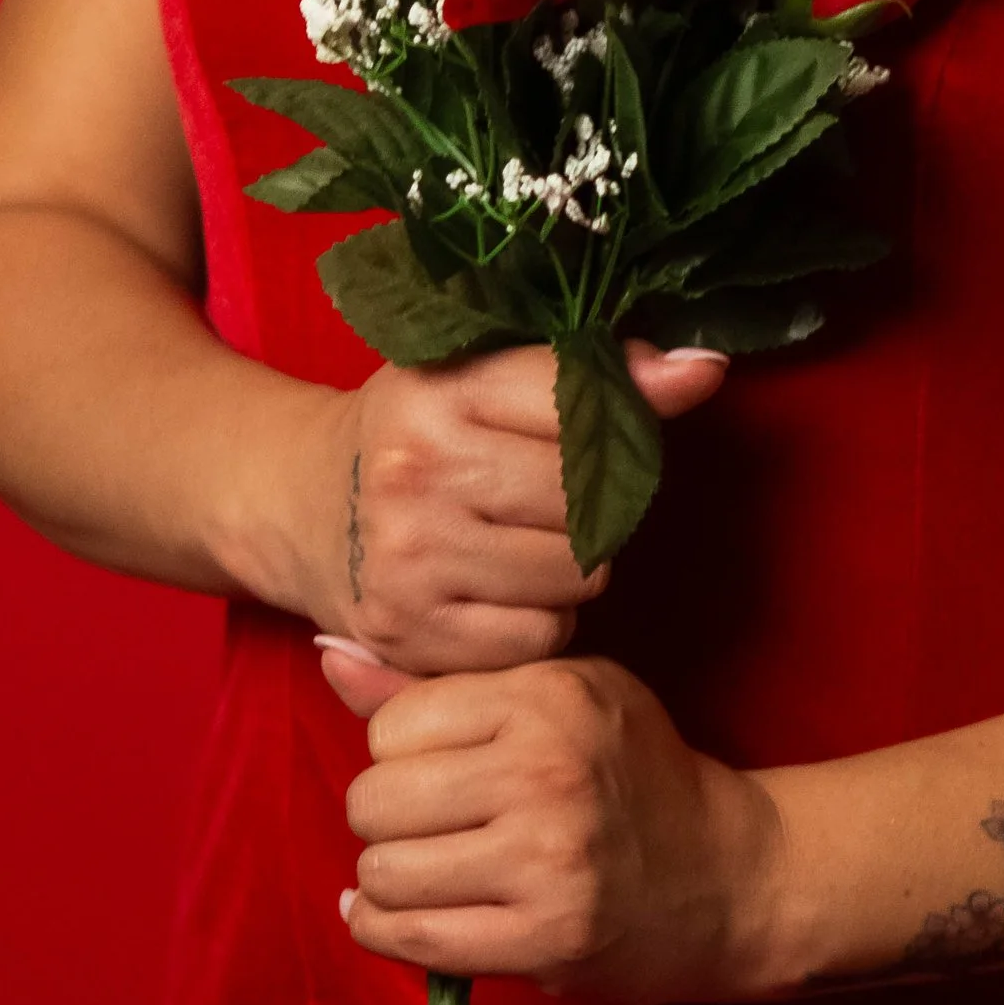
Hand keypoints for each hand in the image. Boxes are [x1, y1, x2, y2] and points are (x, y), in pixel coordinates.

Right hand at [284, 339, 727, 679]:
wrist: (300, 507)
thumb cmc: (416, 432)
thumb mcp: (484, 377)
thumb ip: (597, 370)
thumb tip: (703, 367)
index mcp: (440, 389)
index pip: (585, 404)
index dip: (612, 422)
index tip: (597, 428)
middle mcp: (417, 472)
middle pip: (592, 498)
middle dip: (593, 502)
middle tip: (551, 498)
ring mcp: (410, 559)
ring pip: (579, 574)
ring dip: (572, 567)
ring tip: (523, 543)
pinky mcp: (410, 634)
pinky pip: (542, 638)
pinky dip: (539, 622)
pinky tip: (500, 592)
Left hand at [334, 654, 787, 1004]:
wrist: (729, 875)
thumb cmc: (633, 774)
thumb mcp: (558, 697)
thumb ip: (440, 686)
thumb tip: (328, 653)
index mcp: (548, 696)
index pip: (392, 724)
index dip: (400, 752)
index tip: (437, 769)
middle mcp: (546, 770)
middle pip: (375, 799)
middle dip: (385, 819)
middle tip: (428, 827)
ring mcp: (547, 857)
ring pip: (385, 871)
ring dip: (388, 881)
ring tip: (425, 872)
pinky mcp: (547, 935)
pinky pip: (414, 937)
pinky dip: (388, 931)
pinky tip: (404, 916)